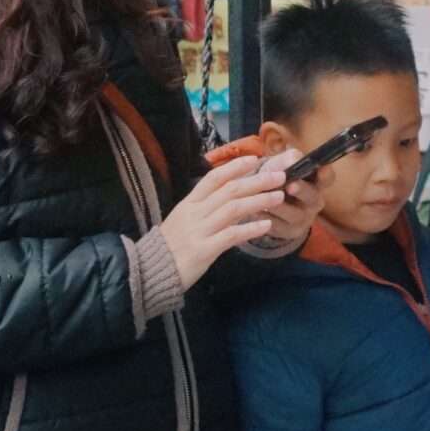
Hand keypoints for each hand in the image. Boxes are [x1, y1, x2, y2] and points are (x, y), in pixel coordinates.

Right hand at [159, 156, 290, 287]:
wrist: (149, 271)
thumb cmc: (170, 246)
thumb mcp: (183, 220)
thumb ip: (203, 207)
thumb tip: (228, 196)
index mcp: (189, 203)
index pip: (214, 178)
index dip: (235, 167)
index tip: (255, 159)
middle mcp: (195, 212)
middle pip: (230, 190)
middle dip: (257, 181)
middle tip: (280, 176)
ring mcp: (199, 230)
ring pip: (233, 208)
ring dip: (259, 200)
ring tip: (279, 197)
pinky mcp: (204, 250)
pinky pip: (231, 235)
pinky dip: (250, 229)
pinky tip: (266, 225)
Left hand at [242, 150, 322, 258]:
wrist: (262, 198)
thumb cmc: (276, 176)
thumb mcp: (281, 164)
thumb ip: (288, 159)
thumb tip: (293, 158)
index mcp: (316, 181)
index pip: (327, 178)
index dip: (326, 174)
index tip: (321, 169)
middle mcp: (313, 201)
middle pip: (312, 196)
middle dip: (302, 191)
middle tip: (291, 186)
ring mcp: (302, 218)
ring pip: (294, 214)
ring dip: (280, 206)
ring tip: (265, 198)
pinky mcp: (288, 231)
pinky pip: (278, 226)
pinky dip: (267, 218)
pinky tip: (255, 211)